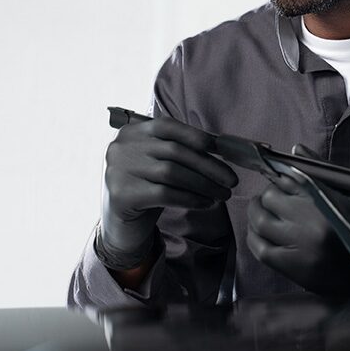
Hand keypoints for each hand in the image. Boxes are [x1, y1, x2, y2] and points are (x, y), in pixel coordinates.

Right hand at [95, 117, 237, 269]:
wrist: (121, 224)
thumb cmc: (148, 189)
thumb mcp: (158, 163)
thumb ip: (180, 151)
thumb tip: (221, 147)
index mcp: (133, 132)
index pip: (169, 126)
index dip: (197, 136)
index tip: (221, 150)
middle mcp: (122, 147)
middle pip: (175, 151)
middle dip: (209, 166)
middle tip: (231, 180)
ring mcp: (118, 170)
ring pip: (172, 173)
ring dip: (204, 184)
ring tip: (222, 194)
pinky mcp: (122, 195)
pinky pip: (165, 194)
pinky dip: (190, 198)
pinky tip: (205, 203)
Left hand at [246, 171, 349, 299]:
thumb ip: (324, 170)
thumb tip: (296, 150)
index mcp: (328, 201)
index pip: (288, 178)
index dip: (282, 176)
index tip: (284, 179)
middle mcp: (311, 225)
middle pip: (270, 199)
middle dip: (270, 194)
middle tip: (277, 196)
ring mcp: (300, 249)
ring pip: (261, 223)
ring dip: (258, 213)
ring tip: (265, 211)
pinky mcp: (295, 270)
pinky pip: (261, 250)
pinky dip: (255, 237)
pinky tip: (261, 232)